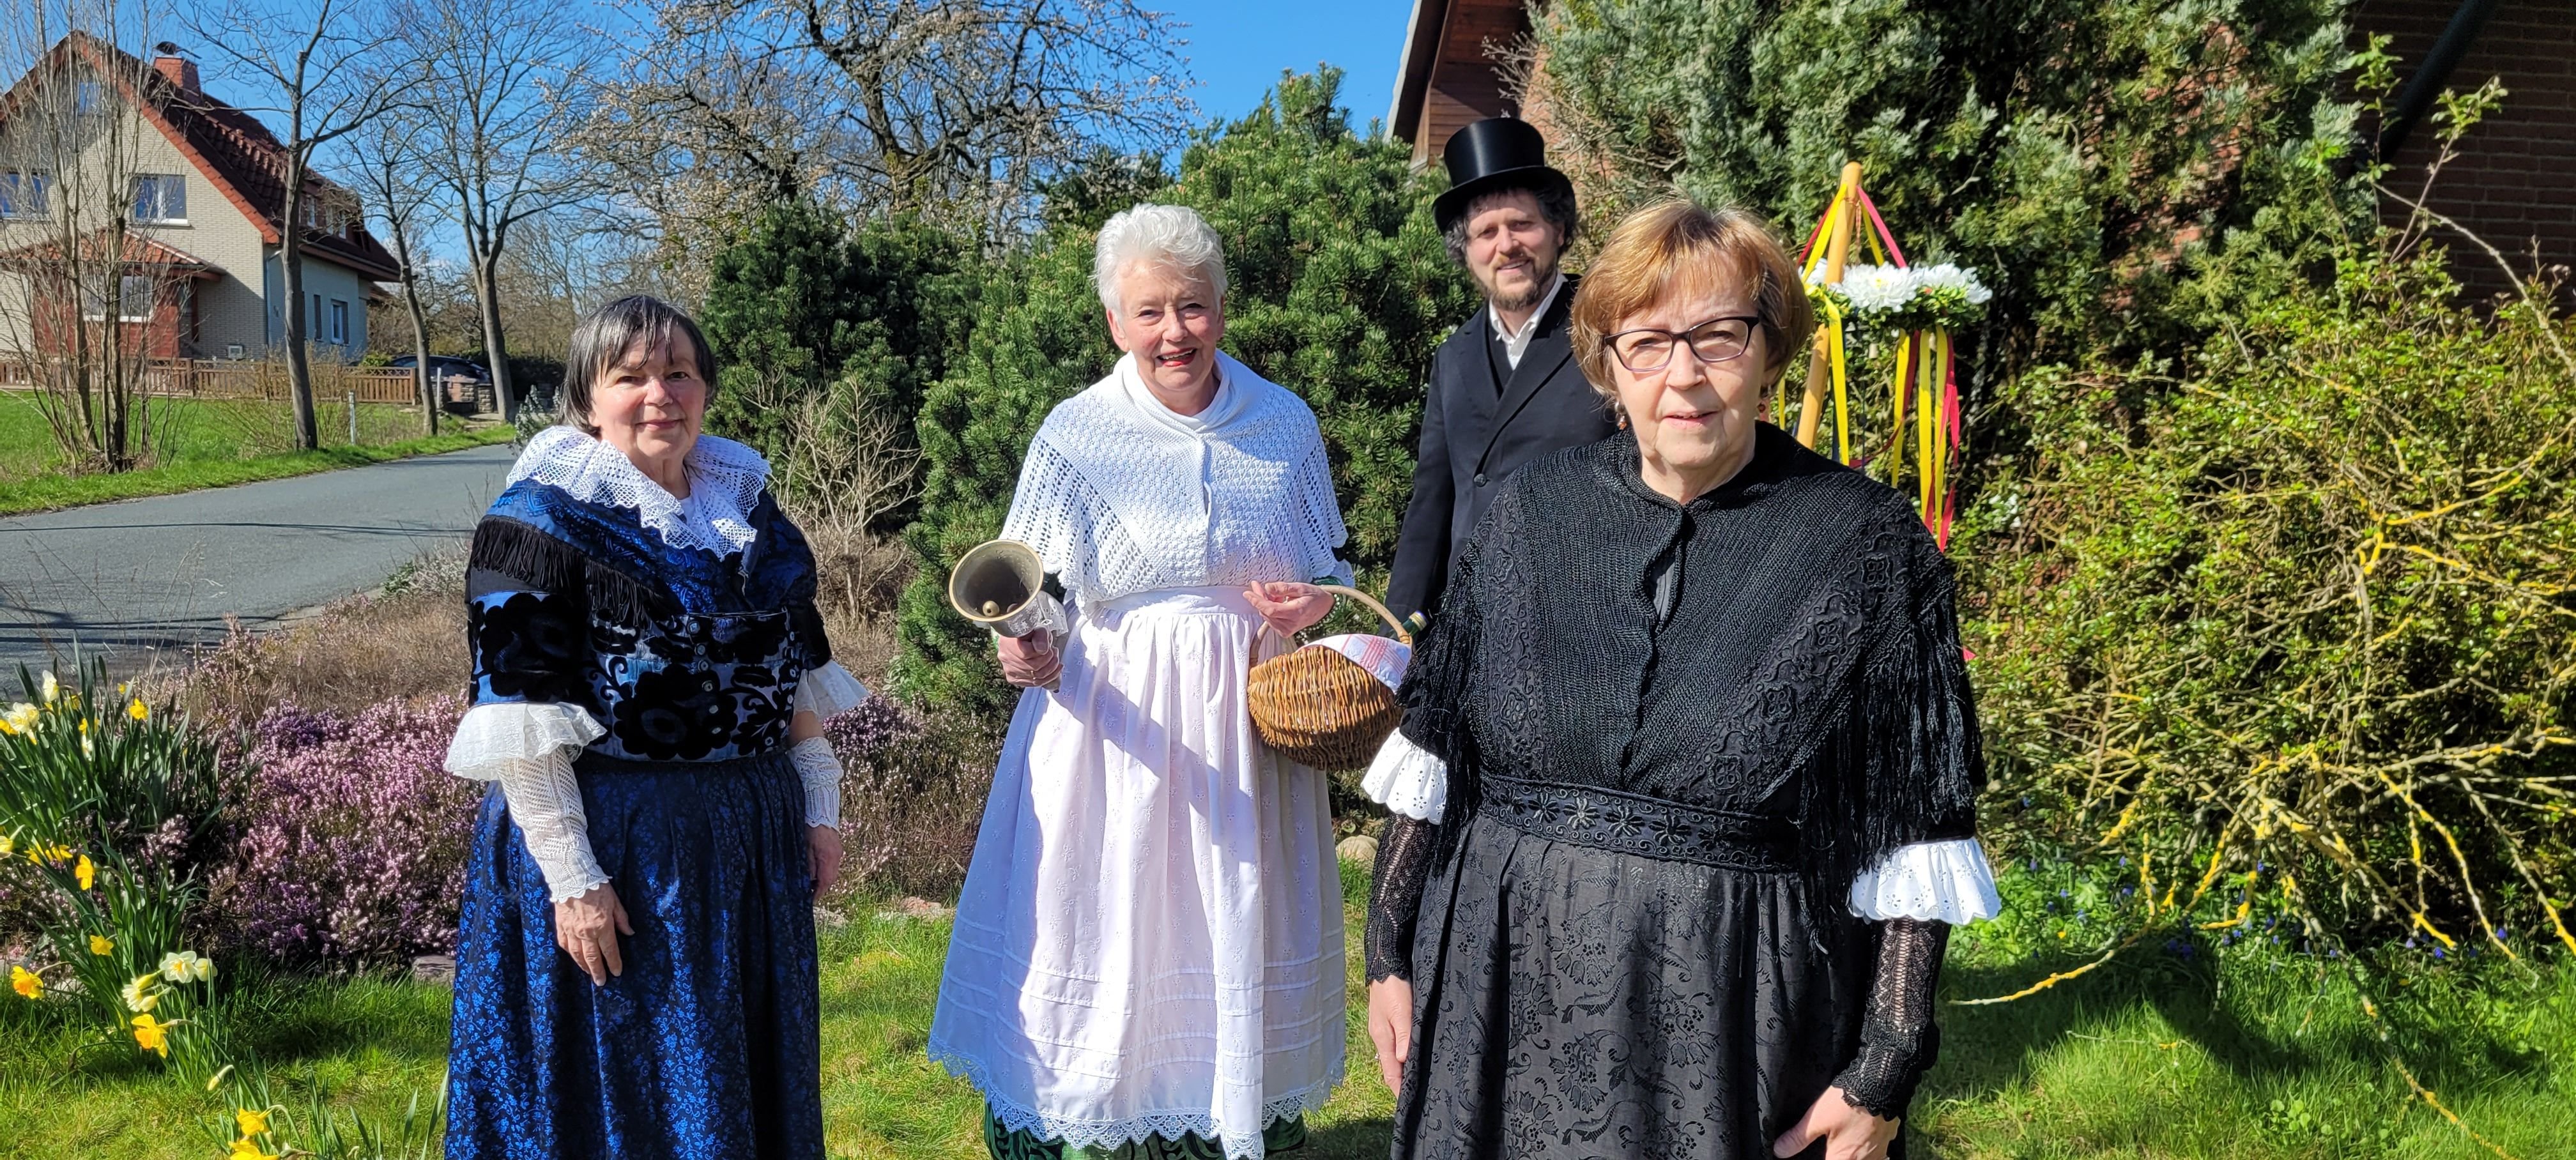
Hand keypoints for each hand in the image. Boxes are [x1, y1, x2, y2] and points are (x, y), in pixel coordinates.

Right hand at [553, 882, 632, 986]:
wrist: (573, 878)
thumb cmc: (597, 888)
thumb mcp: (615, 902)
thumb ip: (622, 919)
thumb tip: (629, 933)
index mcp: (602, 926)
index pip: (609, 950)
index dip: (614, 963)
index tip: (617, 972)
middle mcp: (586, 932)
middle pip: (592, 957)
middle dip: (597, 971)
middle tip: (601, 982)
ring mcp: (571, 931)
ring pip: (577, 954)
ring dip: (583, 966)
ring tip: (589, 973)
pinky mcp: (560, 927)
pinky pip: (564, 945)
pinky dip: (570, 954)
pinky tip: (574, 958)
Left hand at [808, 825, 842, 900]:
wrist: (822, 813)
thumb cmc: (811, 830)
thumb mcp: (805, 849)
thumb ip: (809, 866)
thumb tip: (809, 881)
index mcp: (828, 859)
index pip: (825, 882)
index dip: (818, 893)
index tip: (811, 900)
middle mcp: (836, 858)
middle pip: (831, 879)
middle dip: (821, 888)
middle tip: (811, 894)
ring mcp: (838, 853)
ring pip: (833, 873)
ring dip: (824, 880)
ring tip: (813, 884)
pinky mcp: (837, 849)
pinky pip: (833, 865)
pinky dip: (826, 872)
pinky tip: (818, 871)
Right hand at [996, 631, 1060, 687]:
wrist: (1021, 639)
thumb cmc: (1029, 634)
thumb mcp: (1039, 630)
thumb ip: (1041, 637)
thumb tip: (1042, 650)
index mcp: (1009, 643)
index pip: (1028, 653)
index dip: (1044, 653)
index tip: (1050, 649)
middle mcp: (1006, 658)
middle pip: (1033, 668)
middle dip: (1050, 662)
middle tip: (1055, 654)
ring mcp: (1009, 669)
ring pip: (1035, 678)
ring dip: (1050, 670)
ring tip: (1054, 661)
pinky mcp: (1013, 678)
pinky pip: (1031, 683)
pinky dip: (1046, 679)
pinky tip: (1051, 671)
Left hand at [1246, 581, 1333, 638]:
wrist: (1326, 609)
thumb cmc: (1315, 597)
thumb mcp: (1301, 587)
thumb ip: (1283, 588)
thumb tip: (1267, 588)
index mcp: (1295, 613)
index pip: (1270, 609)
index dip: (1257, 601)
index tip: (1247, 593)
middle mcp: (1290, 624)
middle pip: (1266, 611)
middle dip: (1259, 598)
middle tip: (1256, 585)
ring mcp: (1286, 630)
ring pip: (1267, 615)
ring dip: (1265, 603)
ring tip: (1274, 593)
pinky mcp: (1284, 632)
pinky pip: (1271, 619)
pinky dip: (1270, 609)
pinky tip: (1277, 601)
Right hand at [1366, 975, 1413, 1093]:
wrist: (1386, 964)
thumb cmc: (1394, 987)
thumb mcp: (1401, 1011)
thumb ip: (1403, 1035)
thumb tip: (1404, 1060)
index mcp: (1382, 1038)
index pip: (1391, 1072)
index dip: (1399, 1090)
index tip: (1409, 1105)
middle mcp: (1382, 1038)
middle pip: (1392, 1069)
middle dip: (1402, 1085)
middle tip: (1417, 1099)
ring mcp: (1385, 1031)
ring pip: (1395, 1058)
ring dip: (1404, 1072)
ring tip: (1417, 1085)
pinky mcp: (1390, 1023)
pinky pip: (1397, 1047)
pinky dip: (1405, 1058)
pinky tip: (1413, 1060)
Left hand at [1771, 1086, 1898, 1159]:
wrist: (1880, 1083)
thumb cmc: (1847, 1102)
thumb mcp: (1817, 1119)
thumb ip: (1799, 1138)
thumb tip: (1780, 1151)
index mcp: (1844, 1159)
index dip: (1817, 1158)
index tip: (1817, 1152)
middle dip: (1837, 1155)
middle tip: (1831, 1145)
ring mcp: (1879, 1151)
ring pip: (1863, 1159)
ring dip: (1852, 1154)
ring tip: (1845, 1144)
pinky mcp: (1888, 1139)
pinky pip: (1877, 1152)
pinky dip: (1867, 1149)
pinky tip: (1862, 1138)